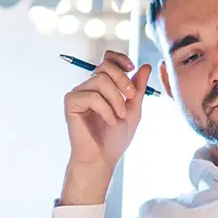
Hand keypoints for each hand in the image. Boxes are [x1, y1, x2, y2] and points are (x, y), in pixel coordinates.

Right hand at [61, 50, 152, 204]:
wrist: (102, 158)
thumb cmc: (115, 138)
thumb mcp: (133, 110)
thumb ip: (138, 88)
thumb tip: (146, 66)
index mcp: (103, 85)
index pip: (108, 59)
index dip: (120, 59)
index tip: (131, 67)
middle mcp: (90, 86)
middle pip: (105, 66)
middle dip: (122, 80)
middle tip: (131, 97)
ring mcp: (79, 93)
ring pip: (100, 80)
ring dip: (116, 99)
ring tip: (120, 116)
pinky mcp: (71, 102)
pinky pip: (91, 95)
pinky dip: (105, 108)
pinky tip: (109, 120)